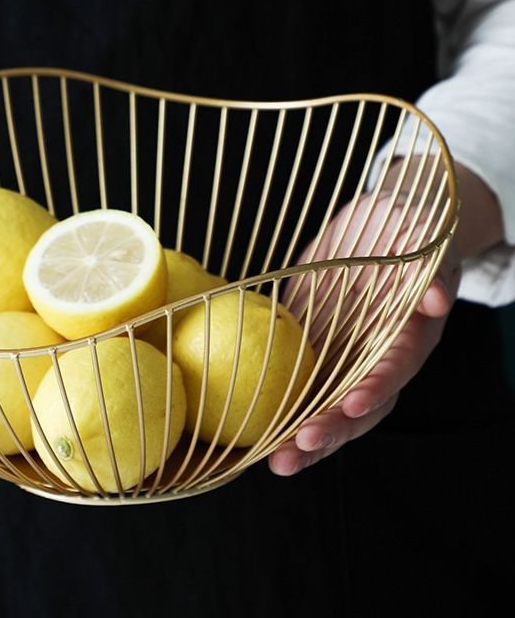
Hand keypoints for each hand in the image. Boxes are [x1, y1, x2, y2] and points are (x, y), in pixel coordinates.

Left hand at [268, 187, 461, 475]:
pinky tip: (255, 438)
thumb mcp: (417, 238)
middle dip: (332, 430)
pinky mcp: (319, 356)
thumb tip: (436, 298)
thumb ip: (426, 269)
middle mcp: (380, 358)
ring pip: (332, 410)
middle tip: (298, 450)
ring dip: (305, 439)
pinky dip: (282, 415)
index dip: (376, 388)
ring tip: (276, 463)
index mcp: (408, 334)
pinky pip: (303, 391)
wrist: (377, 228)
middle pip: (362, 406)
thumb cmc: (400, 231)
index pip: (394, 368)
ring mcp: (348, 362)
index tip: (352, 403)